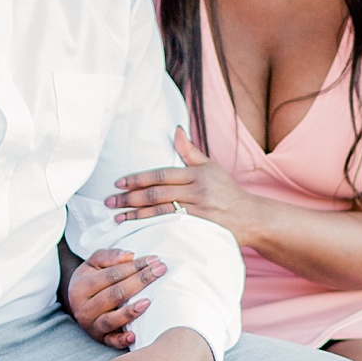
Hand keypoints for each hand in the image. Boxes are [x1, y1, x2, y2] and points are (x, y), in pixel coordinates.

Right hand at [66, 245, 169, 345]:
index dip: (134, 266)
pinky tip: (134, 336)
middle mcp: (83, 308)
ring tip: (148, 302)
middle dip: (140, 281)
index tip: (154, 260)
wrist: (77, 302)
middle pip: (115, 294)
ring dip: (130, 312)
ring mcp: (91, 325)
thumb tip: (129, 256)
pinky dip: (122, 340)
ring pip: (112, 319)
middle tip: (161, 270)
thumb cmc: (91, 279)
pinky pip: (111, 341)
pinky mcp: (100, 339)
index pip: (112, 275)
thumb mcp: (93, 263)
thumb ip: (109, 256)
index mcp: (80, 287)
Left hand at [107, 129, 255, 241]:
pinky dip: (154, 228)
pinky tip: (138, 230)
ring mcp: (200, 211)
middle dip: (130, 198)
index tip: (118, 183)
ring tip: (118, 217)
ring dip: (136, 215)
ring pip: (161, 212)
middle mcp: (198, 191)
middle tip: (109, 202)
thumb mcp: (211, 167)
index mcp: (197, 174)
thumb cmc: (227, 191)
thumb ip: (190, 151)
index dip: (137, 179)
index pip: (161, 175)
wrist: (252, 217)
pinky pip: (173, 227)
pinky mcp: (202, 228)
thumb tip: (175, 129)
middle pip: (157, 194)